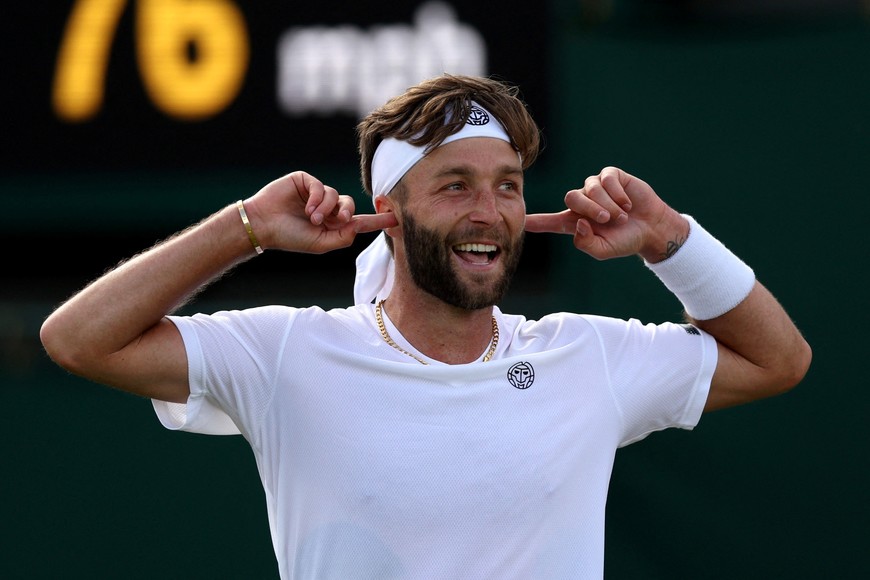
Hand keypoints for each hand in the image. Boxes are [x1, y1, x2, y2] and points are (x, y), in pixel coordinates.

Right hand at [243, 171, 397, 253]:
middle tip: (336, 220)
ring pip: (337, 196)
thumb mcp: (321, 244)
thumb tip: (359, 225)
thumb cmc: (290, 238)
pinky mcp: (306, 182)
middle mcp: (327, 209)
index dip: (377, 220)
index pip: (359, 222)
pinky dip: (318, 198)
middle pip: (350, 206)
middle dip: (346, 213)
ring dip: (326, 208)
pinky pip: (322, 186)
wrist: (264, 225)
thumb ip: (343, 237)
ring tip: (311, 218)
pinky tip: (307, 208)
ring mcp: (317, 194)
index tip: (396, 219)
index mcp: (332, 226)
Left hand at [524, 166, 685, 261]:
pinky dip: (618, 194)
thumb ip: (585, 242)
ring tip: (622, 216)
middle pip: (571, 197)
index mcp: (576, 222)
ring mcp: (596, 187)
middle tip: (606, 220)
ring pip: (590, 188)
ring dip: (608, 204)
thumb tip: (578, 222)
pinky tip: (627, 204)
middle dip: (590, 209)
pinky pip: (607, 179)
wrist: (651, 229)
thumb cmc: (626, 240)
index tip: (521, 221)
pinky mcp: (611, 176)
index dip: (536, 221)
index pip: (550, 221)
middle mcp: (583, 203)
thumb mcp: (603, 250)